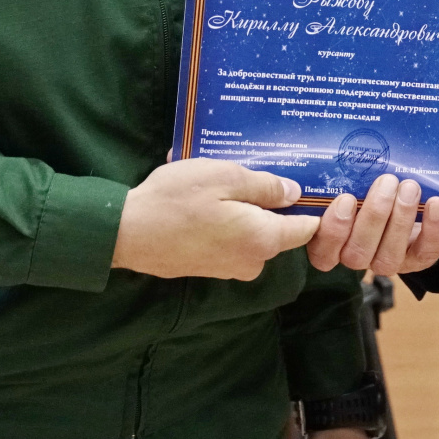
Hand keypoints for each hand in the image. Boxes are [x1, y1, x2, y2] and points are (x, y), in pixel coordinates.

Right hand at [111, 159, 319, 279]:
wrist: (126, 233)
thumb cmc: (177, 200)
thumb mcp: (225, 178)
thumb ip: (266, 187)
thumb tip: (295, 193)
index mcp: (263, 240)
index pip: (306, 228)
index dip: (311, 205)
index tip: (309, 181)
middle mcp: (252, 261)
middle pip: (277, 228)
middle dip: (268, 201)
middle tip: (251, 170)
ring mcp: (229, 268)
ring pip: (251, 232)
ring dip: (241, 208)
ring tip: (219, 178)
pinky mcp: (208, 268)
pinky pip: (229, 239)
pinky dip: (223, 219)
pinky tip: (202, 198)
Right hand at [305, 173, 438, 275]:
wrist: (406, 194)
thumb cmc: (371, 184)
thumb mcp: (355, 178)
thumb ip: (345, 174)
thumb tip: (346, 147)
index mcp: (333, 242)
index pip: (322, 252)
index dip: (332, 230)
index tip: (346, 198)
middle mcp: (357, 255)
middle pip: (357, 253)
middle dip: (374, 215)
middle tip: (386, 181)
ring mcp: (387, 260)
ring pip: (388, 257)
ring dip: (401, 220)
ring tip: (409, 187)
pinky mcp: (418, 259)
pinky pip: (426, 253)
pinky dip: (433, 228)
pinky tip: (435, 203)